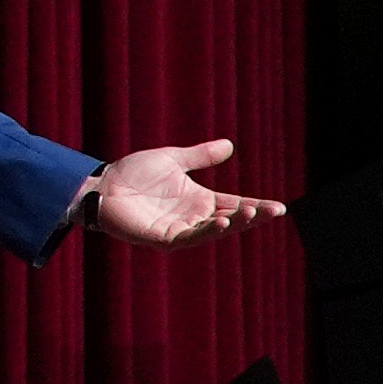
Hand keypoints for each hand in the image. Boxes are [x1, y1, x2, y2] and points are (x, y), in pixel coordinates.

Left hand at [86, 135, 284, 242]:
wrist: (103, 185)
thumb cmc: (133, 173)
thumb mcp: (172, 159)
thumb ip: (200, 156)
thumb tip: (229, 145)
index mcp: (200, 199)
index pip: (236, 203)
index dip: (257, 206)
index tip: (279, 207)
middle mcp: (194, 216)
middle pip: (231, 218)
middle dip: (253, 216)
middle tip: (273, 211)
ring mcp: (181, 229)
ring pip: (215, 229)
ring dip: (234, 223)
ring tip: (251, 213)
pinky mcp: (165, 238)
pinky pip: (191, 236)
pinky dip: (207, 230)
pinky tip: (222, 221)